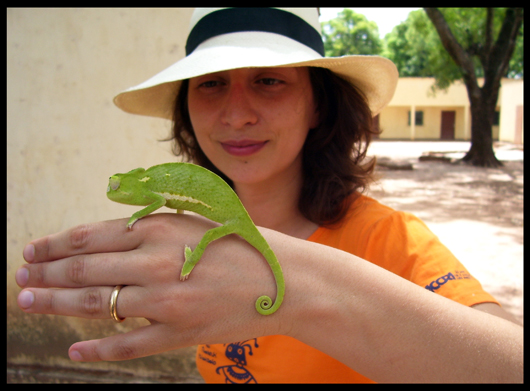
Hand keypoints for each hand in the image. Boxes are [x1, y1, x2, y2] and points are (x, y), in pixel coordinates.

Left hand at [16, 213, 283, 361]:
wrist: (282, 278)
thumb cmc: (238, 243)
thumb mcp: (192, 220)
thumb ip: (148, 226)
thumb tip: (102, 236)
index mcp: (158, 228)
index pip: (87, 237)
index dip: (52, 245)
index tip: (31, 251)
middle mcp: (155, 263)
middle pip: (83, 271)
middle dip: (44, 275)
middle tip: (20, 279)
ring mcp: (165, 302)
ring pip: (96, 306)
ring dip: (56, 304)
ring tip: (28, 302)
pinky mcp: (178, 333)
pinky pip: (127, 344)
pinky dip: (96, 349)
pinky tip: (75, 350)